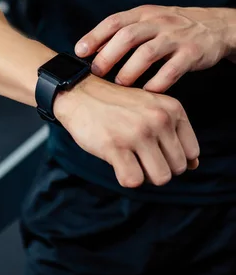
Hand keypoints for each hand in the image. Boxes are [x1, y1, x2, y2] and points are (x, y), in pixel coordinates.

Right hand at [54, 75, 199, 187]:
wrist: (80, 93)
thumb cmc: (116, 105)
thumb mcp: (152, 108)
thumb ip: (174, 134)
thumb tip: (194, 166)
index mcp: (172, 109)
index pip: (191, 153)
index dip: (173, 158)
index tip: (155, 149)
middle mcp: (159, 119)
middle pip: (176, 169)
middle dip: (159, 168)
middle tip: (139, 154)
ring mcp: (138, 133)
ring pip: (160, 178)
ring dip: (144, 174)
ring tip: (130, 158)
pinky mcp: (116, 146)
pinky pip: (134, 181)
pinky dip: (125, 177)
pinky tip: (116, 161)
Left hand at [75, 5, 228, 93]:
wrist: (214, 26)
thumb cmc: (172, 27)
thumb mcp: (148, 21)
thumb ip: (123, 32)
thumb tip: (91, 50)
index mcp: (143, 13)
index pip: (114, 22)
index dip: (95, 36)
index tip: (80, 52)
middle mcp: (158, 22)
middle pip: (127, 36)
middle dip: (108, 56)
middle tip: (97, 73)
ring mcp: (175, 37)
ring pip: (147, 53)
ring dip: (129, 71)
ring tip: (119, 84)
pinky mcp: (191, 53)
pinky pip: (172, 70)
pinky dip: (157, 83)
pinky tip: (146, 93)